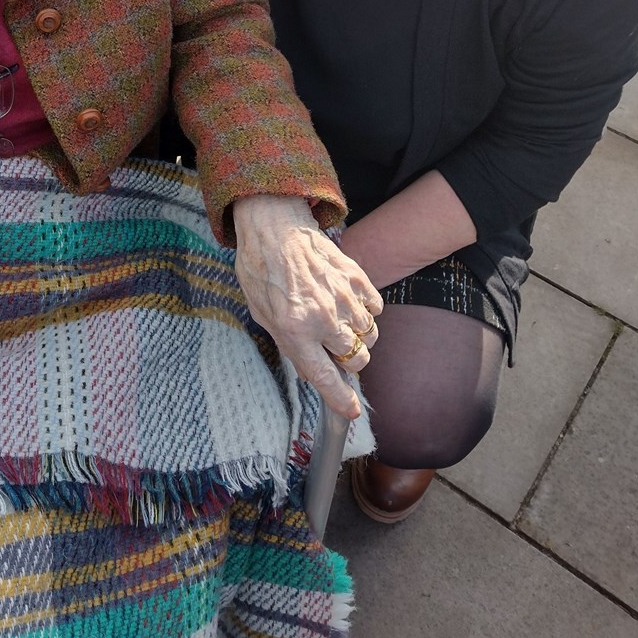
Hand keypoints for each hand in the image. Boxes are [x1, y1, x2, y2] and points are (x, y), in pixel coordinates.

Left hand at [233, 196, 382, 418]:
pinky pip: (376, 310)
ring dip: (358, 336)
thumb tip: (311, 369)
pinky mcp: (358, 278)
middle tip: (334, 348)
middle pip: (356, 359)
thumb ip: (289, 344)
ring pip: (369, 336)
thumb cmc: (262, 268)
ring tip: (340, 322)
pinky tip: (348, 303)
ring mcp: (344, 297)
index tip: (352, 411)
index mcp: (295, 330)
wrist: (274, 225)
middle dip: (348, 361)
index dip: (341, 400)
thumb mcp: (262, 314)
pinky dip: (366, 312)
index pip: (325, 376)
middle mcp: (323, 317)